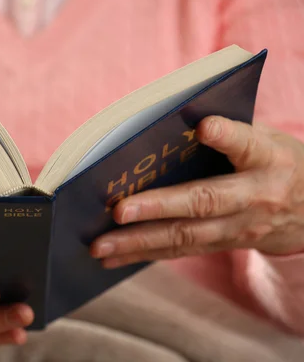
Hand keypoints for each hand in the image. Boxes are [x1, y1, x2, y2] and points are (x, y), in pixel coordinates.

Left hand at [91, 115, 303, 267]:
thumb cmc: (275, 162)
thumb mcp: (266, 138)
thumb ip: (229, 130)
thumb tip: (172, 118)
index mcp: (266, 158)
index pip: (247, 144)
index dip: (226, 136)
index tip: (204, 127)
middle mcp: (254, 196)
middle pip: (204, 201)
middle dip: (158, 207)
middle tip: (117, 211)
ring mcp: (239, 227)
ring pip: (186, 236)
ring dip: (139, 242)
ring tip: (100, 246)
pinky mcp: (223, 244)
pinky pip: (181, 250)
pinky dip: (144, 254)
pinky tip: (112, 258)